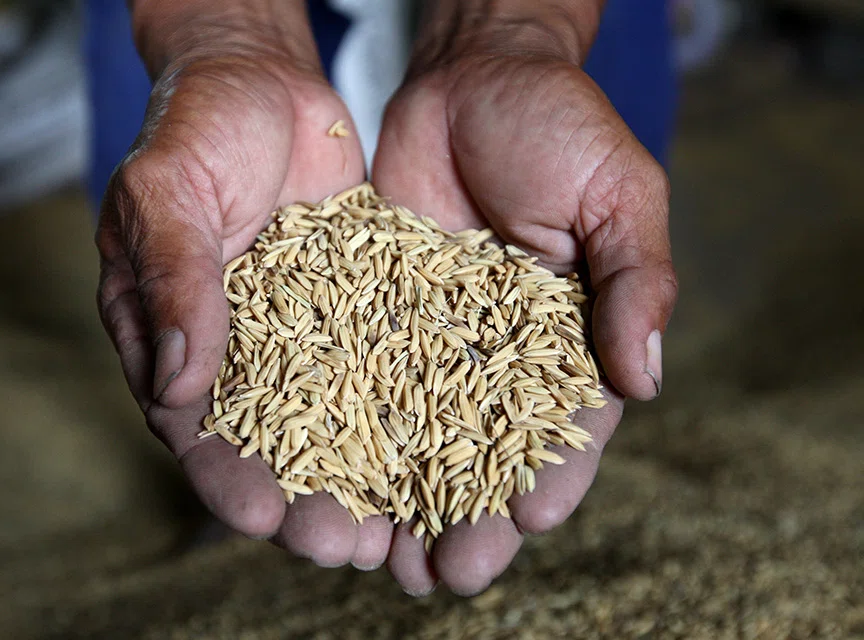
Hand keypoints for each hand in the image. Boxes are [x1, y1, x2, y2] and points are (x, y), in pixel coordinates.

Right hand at [96, 11, 397, 569]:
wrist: (264, 81)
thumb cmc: (196, 129)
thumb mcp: (168, 195)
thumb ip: (172, 283)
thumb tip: (173, 386)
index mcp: (174, 340)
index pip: (193, 428)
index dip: (223, 477)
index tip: (260, 516)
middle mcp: (243, 353)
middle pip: (274, 445)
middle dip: (307, 498)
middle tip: (348, 544)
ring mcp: (306, 336)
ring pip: (339, 421)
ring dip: (368, 476)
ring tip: (406, 526)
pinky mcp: (360, 311)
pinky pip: (387, 366)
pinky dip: (412, 410)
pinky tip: (447, 445)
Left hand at [371, 26, 677, 593]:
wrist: (469, 77)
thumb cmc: (559, 126)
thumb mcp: (617, 193)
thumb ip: (635, 281)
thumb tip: (647, 380)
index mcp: (572, 338)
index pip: (569, 424)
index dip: (552, 473)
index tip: (532, 516)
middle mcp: (499, 354)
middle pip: (486, 453)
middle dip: (470, 516)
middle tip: (449, 573)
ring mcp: (434, 341)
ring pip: (418, 439)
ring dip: (403, 502)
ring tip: (386, 559)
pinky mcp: (376, 317)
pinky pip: (360, 383)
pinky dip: (348, 437)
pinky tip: (332, 485)